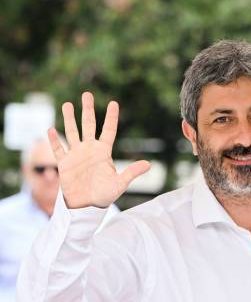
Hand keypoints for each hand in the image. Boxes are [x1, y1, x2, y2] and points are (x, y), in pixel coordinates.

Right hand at [48, 91, 149, 207]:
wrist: (87, 207)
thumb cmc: (105, 196)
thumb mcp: (120, 184)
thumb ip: (132, 172)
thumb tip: (148, 165)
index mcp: (104, 152)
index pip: (108, 131)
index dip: (111, 117)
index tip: (114, 103)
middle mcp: (90, 150)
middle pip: (88, 125)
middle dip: (87, 110)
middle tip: (87, 94)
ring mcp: (76, 155)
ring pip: (72, 132)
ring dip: (69, 119)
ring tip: (67, 104)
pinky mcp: (65, 164)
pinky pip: (58, 150)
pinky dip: (54, 141)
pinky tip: (50, 129)